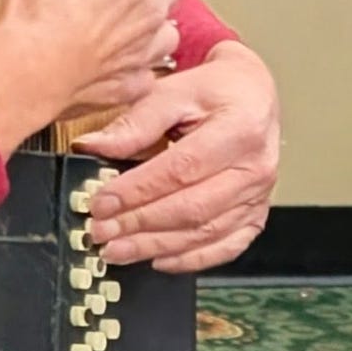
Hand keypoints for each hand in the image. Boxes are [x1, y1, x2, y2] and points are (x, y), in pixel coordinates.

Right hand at [0, 0, 189, 156]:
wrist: (24, 72)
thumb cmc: (34, 9)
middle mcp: (151, 6)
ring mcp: (143, 47)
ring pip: (165, 27)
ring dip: (151, 19)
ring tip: (128, 13)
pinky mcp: (129, 83)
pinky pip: (145, 70)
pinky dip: (134, 62)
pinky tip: (114, 59)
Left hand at [75, 41, 279, 272]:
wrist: (252, 95)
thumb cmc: (214, 91)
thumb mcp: (173, 92)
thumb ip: (135, 122)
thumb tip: (92, 147)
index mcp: (239, 129)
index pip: (181, 169)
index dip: (137, 191)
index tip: (101, 202)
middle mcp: (256, 167)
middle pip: (192, 207)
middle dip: (140, 224)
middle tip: (101, 232)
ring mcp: (259, 196)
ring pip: (204, 232)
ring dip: (156, 246)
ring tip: (117, 250)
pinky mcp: (255, 215)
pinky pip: (225, 247)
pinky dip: (190, 259)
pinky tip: (158, 259)